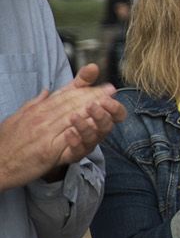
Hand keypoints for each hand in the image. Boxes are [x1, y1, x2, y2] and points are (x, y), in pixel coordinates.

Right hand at [0, 65, 124, 186]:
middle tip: (111, 90)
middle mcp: (41, 119)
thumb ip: (33, 104)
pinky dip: (83, 131)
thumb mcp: (17, 118)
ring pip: (73, 118)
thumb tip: (47, 92)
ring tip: (108, 103)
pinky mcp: (48, 151)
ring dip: (93, 110)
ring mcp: (45, 134)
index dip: (84, 89)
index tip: (100, 85)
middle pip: (72, 104)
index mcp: (36, 111)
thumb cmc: (6, 143)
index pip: (64, 96)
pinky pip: (69, 139)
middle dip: (93, 95)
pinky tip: (96, 126)